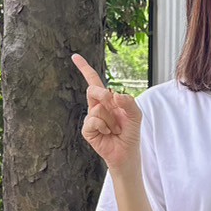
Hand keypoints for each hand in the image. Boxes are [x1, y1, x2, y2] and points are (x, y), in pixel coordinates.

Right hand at [72, 54, 142, 171]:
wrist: (127, 154)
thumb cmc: (130, 134)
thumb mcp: (136, 115)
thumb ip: (129, 102)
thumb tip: (114, 94)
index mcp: (108, 100)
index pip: (94, 81)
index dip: (84, 68)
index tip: (75, 56)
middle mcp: (97, 107)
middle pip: (93, 90)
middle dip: (104, 96)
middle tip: (113, 106)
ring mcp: (91, 118)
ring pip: (98, 109)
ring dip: (111, 120)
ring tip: (115, 130)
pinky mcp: (87, 130)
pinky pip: (93, 121)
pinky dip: (104, 127)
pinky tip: (108, 134)